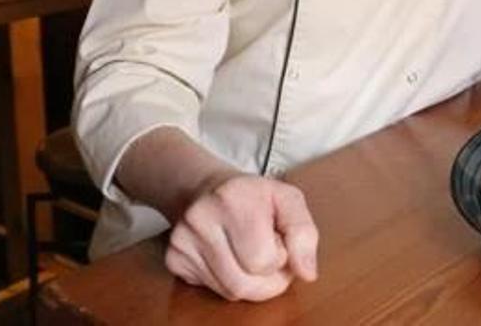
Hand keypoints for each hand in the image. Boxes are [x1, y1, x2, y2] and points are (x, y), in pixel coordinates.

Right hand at [164, 173, 318, 301]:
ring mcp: (182, 240)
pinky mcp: (173, 259)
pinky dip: (228, 281)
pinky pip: (212, 290)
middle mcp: (201, 218)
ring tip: (250, 255)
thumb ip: (304, 233)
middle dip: (267, 279)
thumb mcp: (287, 199)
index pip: (263, 260)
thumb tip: (307, 273)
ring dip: (250, 282)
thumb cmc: (252, 196)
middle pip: (244, 283)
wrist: (205, 188)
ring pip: (229, 291)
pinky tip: (228, 256)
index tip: (276, 238)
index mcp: (233, 197)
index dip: (279, 256)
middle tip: (270, 256)